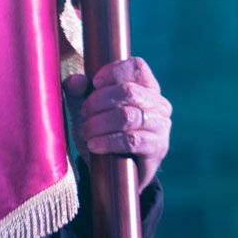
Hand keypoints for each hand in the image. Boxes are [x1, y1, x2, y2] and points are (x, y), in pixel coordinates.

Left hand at [64, 57, 171, 191]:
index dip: (114, 71)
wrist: (114, 170)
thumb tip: (76, 80)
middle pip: (129, 91)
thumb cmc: (102, 130)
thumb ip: (78, 91)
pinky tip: (94, 145)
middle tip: (84, 113)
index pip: (137, 67)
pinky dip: (108, 141)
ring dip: (100, 123)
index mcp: (145, 86)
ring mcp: (161, 125)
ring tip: (86, 131)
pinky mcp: (157, 147)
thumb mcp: (86, 108)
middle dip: (98, 101)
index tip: (94, 83)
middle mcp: (158, 103)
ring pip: (128, 116)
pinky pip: (131, 140)